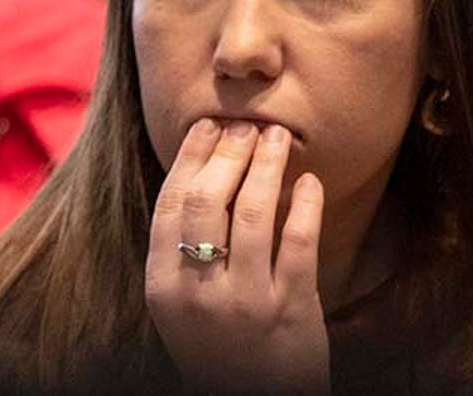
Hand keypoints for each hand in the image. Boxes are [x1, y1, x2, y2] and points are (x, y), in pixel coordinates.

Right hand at [145, 118, 329, 394]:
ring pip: (253, 213)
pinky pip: (299, 243)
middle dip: (228, 153)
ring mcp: (245, 301)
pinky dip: (305, 205)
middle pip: (207, 200)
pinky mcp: (291, 311)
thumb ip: (180, 251)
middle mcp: (198, 292)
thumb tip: (201, 173)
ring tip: (278, 138)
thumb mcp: (181, 303)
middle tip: (246, 125)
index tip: (209, 127)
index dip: (191, 157)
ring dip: (267, 166)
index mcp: (162, 285)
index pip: (171, 203)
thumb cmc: (217, 346)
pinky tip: (310, 182)